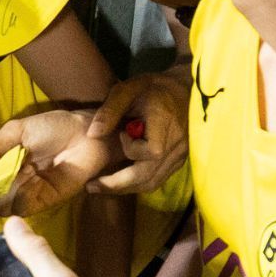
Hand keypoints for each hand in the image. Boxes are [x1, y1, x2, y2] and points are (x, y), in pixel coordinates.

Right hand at [0, 110, 119, 216]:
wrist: (87, 134)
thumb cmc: (54, 127)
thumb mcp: (18, 130)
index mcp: (5, 164)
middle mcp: (14, 181)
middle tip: (0, 174)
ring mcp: (29, 193)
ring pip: (5, 205)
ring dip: (8, 191)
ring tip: (25, 171)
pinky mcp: (46, 201)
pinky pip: (25, 207)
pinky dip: (24, 196)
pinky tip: (34, 179)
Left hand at [85, 70, 190, 194]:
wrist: (184, 90)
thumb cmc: (153, 88)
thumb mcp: (128, 89)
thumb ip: (110, 111)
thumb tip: (92, 135)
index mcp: (165, 123)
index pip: (152, 151)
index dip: (132, 149)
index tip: (121, 134)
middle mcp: (176, 144)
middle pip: (149, 176)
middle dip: (118, 184)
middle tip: (91, 186)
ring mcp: (179, 155)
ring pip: (153, 182)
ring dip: (126, 188)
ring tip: (101, 187)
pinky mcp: (178, 162)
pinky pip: (157, 180)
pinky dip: (137, 184)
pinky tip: (119, 181)